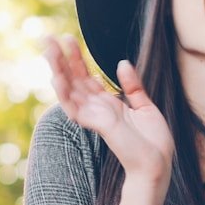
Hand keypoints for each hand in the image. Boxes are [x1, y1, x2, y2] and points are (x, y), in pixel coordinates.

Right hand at [45, 36, 173, 183]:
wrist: (157, 165)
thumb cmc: (153, 142)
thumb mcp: (145, 106)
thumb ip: (133, 86)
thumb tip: (121, 62)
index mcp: (108, 104)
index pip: (86, 77)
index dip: (77, 58)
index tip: (68, 39)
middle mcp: (98, 109)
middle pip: (74, 80)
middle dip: (61, 59)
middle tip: (47, 38)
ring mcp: (95, 116)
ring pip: (70, 90)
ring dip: (57, 70)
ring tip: (47, 49)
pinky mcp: (98, 124)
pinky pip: (75, 108)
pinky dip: (65, 93)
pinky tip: (56, 78)